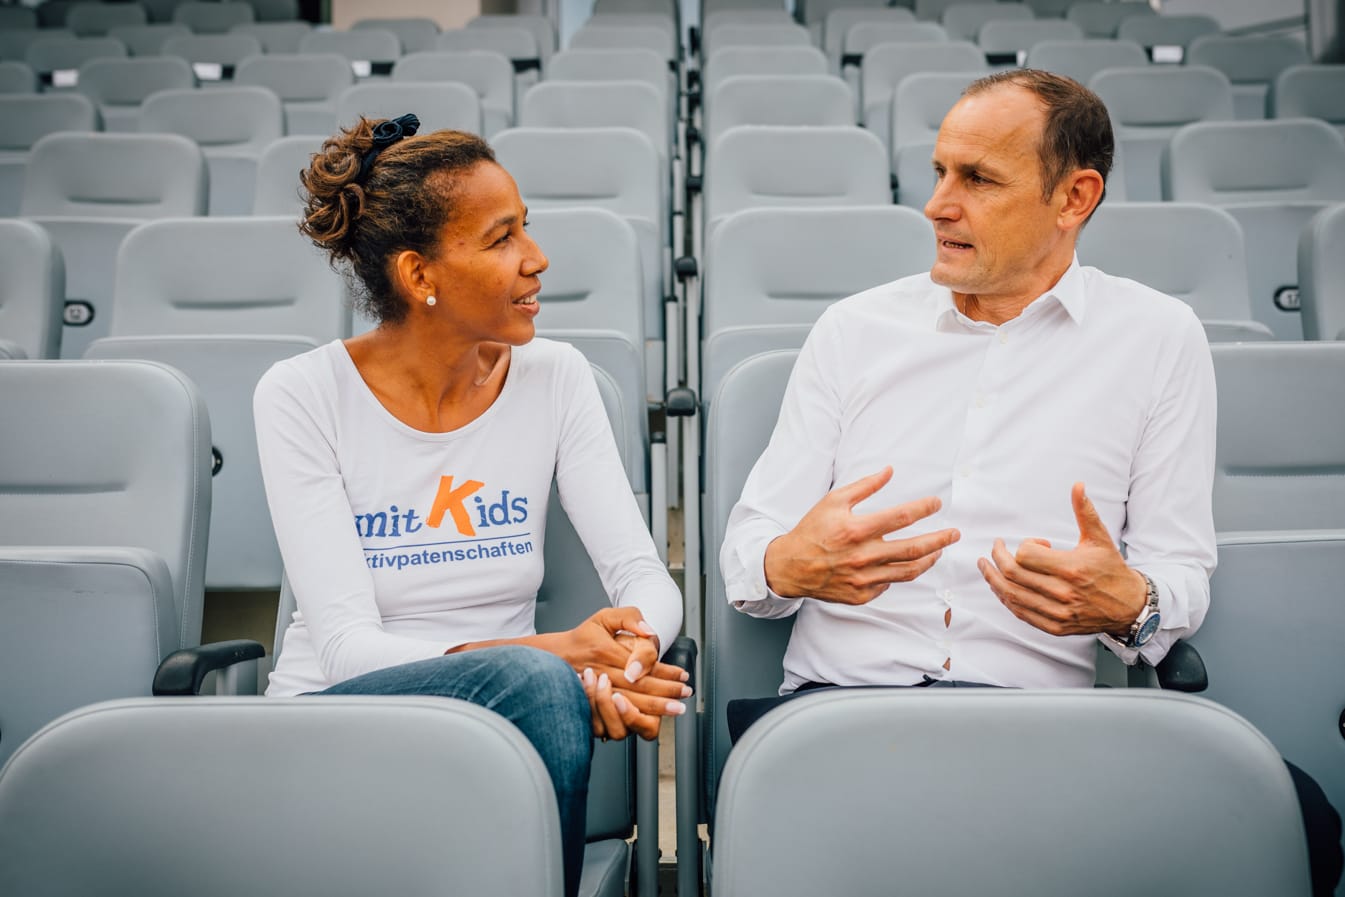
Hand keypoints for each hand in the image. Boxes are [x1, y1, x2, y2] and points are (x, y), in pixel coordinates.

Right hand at [554, 607, 689, 740]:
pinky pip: (614, 718)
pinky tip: (650, 719)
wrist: (555, 657)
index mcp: (606, 651)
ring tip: (675, 708)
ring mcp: (595, 692)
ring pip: (629, 705)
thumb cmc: (583, 637)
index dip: (666, 671)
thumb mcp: (604, 617)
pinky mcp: (591, 706)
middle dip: (666, 693)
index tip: (683, 675)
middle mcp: (600, 673)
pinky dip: (633, 719)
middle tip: (685, 693)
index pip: (642, 663)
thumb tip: (649, 631)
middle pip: (639, 687)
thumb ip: (629, 616)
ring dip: (655, 708)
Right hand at [763, 466, 959, 603]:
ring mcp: (863, 579)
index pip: (901, 517)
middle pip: (913, 549)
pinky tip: (905, 564)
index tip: (936, 504)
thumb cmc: (812, 531)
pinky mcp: (862, 594)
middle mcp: (862, 556)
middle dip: (939, 540)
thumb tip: (889, 471)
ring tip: (939, 551)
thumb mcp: (833, 501)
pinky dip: (900, 573)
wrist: (791, 567)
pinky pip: (890, 584)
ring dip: (929, 559)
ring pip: (908, 571)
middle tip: (954, 533)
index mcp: (856, 530)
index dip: (924, 509)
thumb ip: (864, 486)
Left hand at [978, 482, 1146, 636]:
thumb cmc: (1111, 569)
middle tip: (995, 548)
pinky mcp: (1055, 626)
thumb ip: (1085, 512)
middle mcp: (1063, 592)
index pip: (1026, 555)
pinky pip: (1021, 612)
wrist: (1129, 606)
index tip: (1036, 543)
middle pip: (1013, 574)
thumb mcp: (1100, 539)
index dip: (1025, 545)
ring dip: (993, 579)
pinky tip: (1000, 587)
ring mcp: (1058, 612)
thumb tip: (1077, 485)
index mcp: (1071, 568)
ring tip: (985, 566)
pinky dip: (1007, 599)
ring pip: (1012, 595)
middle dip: (998, 558)